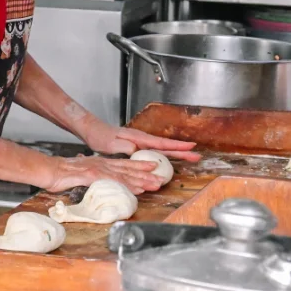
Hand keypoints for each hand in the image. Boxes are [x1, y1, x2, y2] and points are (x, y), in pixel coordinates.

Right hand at [44, 154, 166, 194]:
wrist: (49, 170)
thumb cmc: (60, 175)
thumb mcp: (80, 175)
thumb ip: (91, 178)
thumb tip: (96, 184)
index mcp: (100, 163)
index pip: (123, 165)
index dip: (139, 166)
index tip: (152, 167)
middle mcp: (102, 164)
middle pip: (129, 169)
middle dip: (146, 173)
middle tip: (161, 177)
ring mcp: (99, 168)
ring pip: (126, 175)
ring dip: (143, 180)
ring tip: (156, 184)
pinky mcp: (94, 175)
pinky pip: (115, 181)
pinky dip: (128, 185)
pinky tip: (138, 188)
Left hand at [81, 122, 200, 161]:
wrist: (93, 131)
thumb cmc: (101, 136)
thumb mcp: (111, 143)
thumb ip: (125, 146)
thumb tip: (137, 151)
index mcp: (139, 139)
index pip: (161, 143)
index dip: (176, 146)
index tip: (191, 146)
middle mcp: (142, 140)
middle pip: (166, 147)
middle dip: (182, 151)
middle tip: (197, 156)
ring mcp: (140, 144)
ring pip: (162, 150)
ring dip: (176, 153)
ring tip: (189, 157)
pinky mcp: (137, 148)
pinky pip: (154, 153)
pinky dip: (165, 156)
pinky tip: (169, 160)